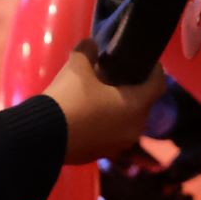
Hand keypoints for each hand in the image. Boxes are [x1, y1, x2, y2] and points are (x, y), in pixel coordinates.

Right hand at [44, 42, 165, 163]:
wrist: (43, 136)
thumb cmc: (69, 99)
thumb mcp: (77, 67)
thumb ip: (88, 51)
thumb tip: (91, 44)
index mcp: (136, 105)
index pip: (158, 84)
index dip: (155, 70)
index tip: (145, 60)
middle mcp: (134, 128)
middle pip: (142, 103)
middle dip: (133, 88)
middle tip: (116, 74)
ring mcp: (119, 145)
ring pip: (127, 120)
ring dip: (119, 107)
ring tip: (101, 94)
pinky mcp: (103, 154)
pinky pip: (112, 133)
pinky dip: (107, 122)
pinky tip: (88, 113)